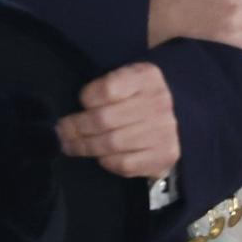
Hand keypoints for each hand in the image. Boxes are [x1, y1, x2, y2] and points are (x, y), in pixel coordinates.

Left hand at [58, 63, 179, 178]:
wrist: (179, 119)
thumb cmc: (139, 98)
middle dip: (76, 128)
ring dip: (84, 146)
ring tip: (70, 145)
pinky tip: (99, 156)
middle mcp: (158, 103)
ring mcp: (163, 131)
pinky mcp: (164, 156)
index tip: (80, 104)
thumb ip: (105, 85)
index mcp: (147, 77)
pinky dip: (106, 161)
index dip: (87, 98)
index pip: (107, 89)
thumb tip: (75, 108)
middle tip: (61, 132)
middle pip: (104, 119)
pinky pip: (124, 164)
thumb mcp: (127, 78)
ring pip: (111, 144)